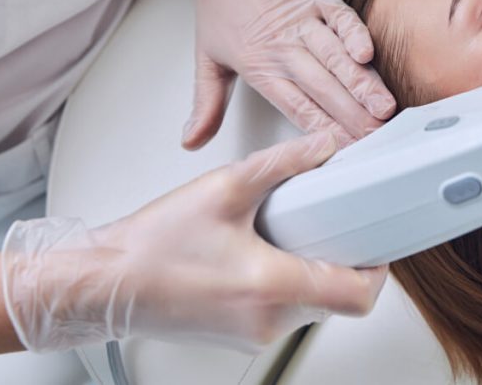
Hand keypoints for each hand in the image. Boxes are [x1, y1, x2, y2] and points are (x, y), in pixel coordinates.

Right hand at [1, 132, 387, 352]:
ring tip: (292, 234)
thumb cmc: (152, 246)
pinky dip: (286, 283)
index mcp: (272, 286)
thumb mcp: (224, 188)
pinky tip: (263, 252)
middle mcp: (268, 319)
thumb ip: (283, 163)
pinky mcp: (239, 335)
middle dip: (344, 263)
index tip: (376, 241)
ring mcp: (254, 333)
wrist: (103, 284)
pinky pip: (282, 311)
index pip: (357, 295)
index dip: (378, 269)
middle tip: (334, 225)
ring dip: (313, 272)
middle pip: (337, 300)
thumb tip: (323, 145)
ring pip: (310, 307)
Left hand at [169, 0, 395, 148]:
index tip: (344, 149)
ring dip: (361, 82)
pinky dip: (354, 33)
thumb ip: (206, 106)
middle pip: (322, 86)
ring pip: (335, 56)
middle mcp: (281, 45)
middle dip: (351, 114)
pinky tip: (368, 54)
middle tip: (375, 136)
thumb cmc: (219, 6)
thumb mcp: (206, 60)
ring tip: (383, 107)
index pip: (296, 107)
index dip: (322, 130)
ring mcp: (300, 18)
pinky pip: (339, 15)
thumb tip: (190, 142)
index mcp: (259, 66)